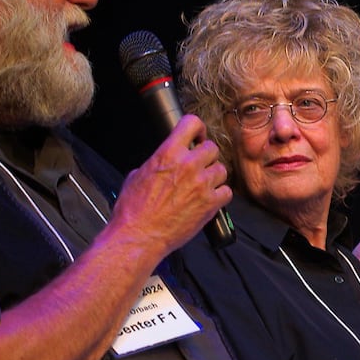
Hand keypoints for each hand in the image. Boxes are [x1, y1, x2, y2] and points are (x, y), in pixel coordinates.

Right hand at [107, 113, 232, 252]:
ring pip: (221, 169)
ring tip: (202, 186)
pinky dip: (220, 195)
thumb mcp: (136, 176)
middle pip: (212, 148)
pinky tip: (209, 200)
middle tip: (199, 166)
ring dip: (213, 176)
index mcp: (168, 154)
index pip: (191, 124)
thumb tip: (160, 164)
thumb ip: (155, 164)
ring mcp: (201, 184)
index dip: (197, 129)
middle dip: (206, 156)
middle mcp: (188, 165)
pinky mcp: (210, 204)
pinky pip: (226, 192)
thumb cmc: (133, 210)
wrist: (139, 235)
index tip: (197, 137)